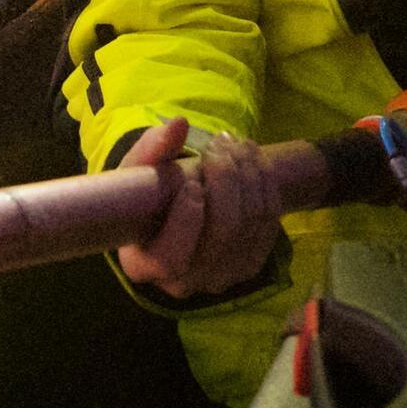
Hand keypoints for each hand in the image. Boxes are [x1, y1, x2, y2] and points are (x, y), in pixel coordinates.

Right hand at [115, 120, 294, 298]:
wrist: (171, 210)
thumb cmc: (144, 194)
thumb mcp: (137, 171)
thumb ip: (152, 149)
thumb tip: (179, 125)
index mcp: (144, 266)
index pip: (170, 259)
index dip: (186, 220)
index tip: (191, 181)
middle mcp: (184, 282)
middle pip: (223, 233)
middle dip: (227, 180)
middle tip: (218, 143)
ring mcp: (221, 276)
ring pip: (251, 223)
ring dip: (249, 173)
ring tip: (235, 142)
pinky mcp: (250, 263)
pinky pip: (269, 222)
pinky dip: (265, 183)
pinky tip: (251, 157)